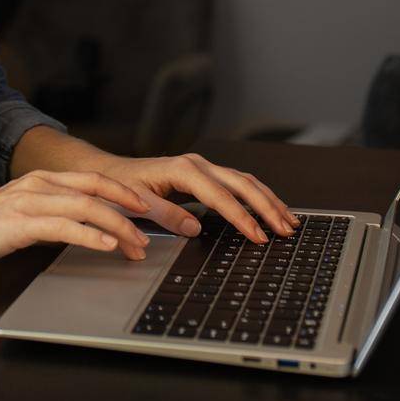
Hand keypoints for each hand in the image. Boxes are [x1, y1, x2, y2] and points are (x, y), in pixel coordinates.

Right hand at [0, 169, 157, 271]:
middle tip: (154, 227)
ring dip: (119, 226)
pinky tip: (108, 247)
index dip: (123, 190)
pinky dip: (92, 236)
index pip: (93, 179)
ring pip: (87, 206)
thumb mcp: (21, 216)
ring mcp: (29, 201)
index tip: (146, 206)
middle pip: (97, 188)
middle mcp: (38, 184)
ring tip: (138, 245)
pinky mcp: (20, 223)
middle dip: (131, 207)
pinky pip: (65, 227)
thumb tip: (80, 229)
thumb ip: (49, 215)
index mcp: (40, 180)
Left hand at [96, 152, 299, 244]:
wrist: (111, 173)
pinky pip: (237, 184)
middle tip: (285, 229)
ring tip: (288, 221)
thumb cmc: (120, 188)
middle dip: (266, 206)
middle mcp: (197, 165)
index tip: (257, 235)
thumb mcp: (136, 204)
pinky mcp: (205, 175)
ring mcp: (203, 167)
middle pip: (242, 183)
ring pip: (245, 181)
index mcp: (182, 170)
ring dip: (268, 200)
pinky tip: (270, 210)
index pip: (220, 196)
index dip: (241, 217)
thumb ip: (165, 215)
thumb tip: (195, 228)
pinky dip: (257, 197)